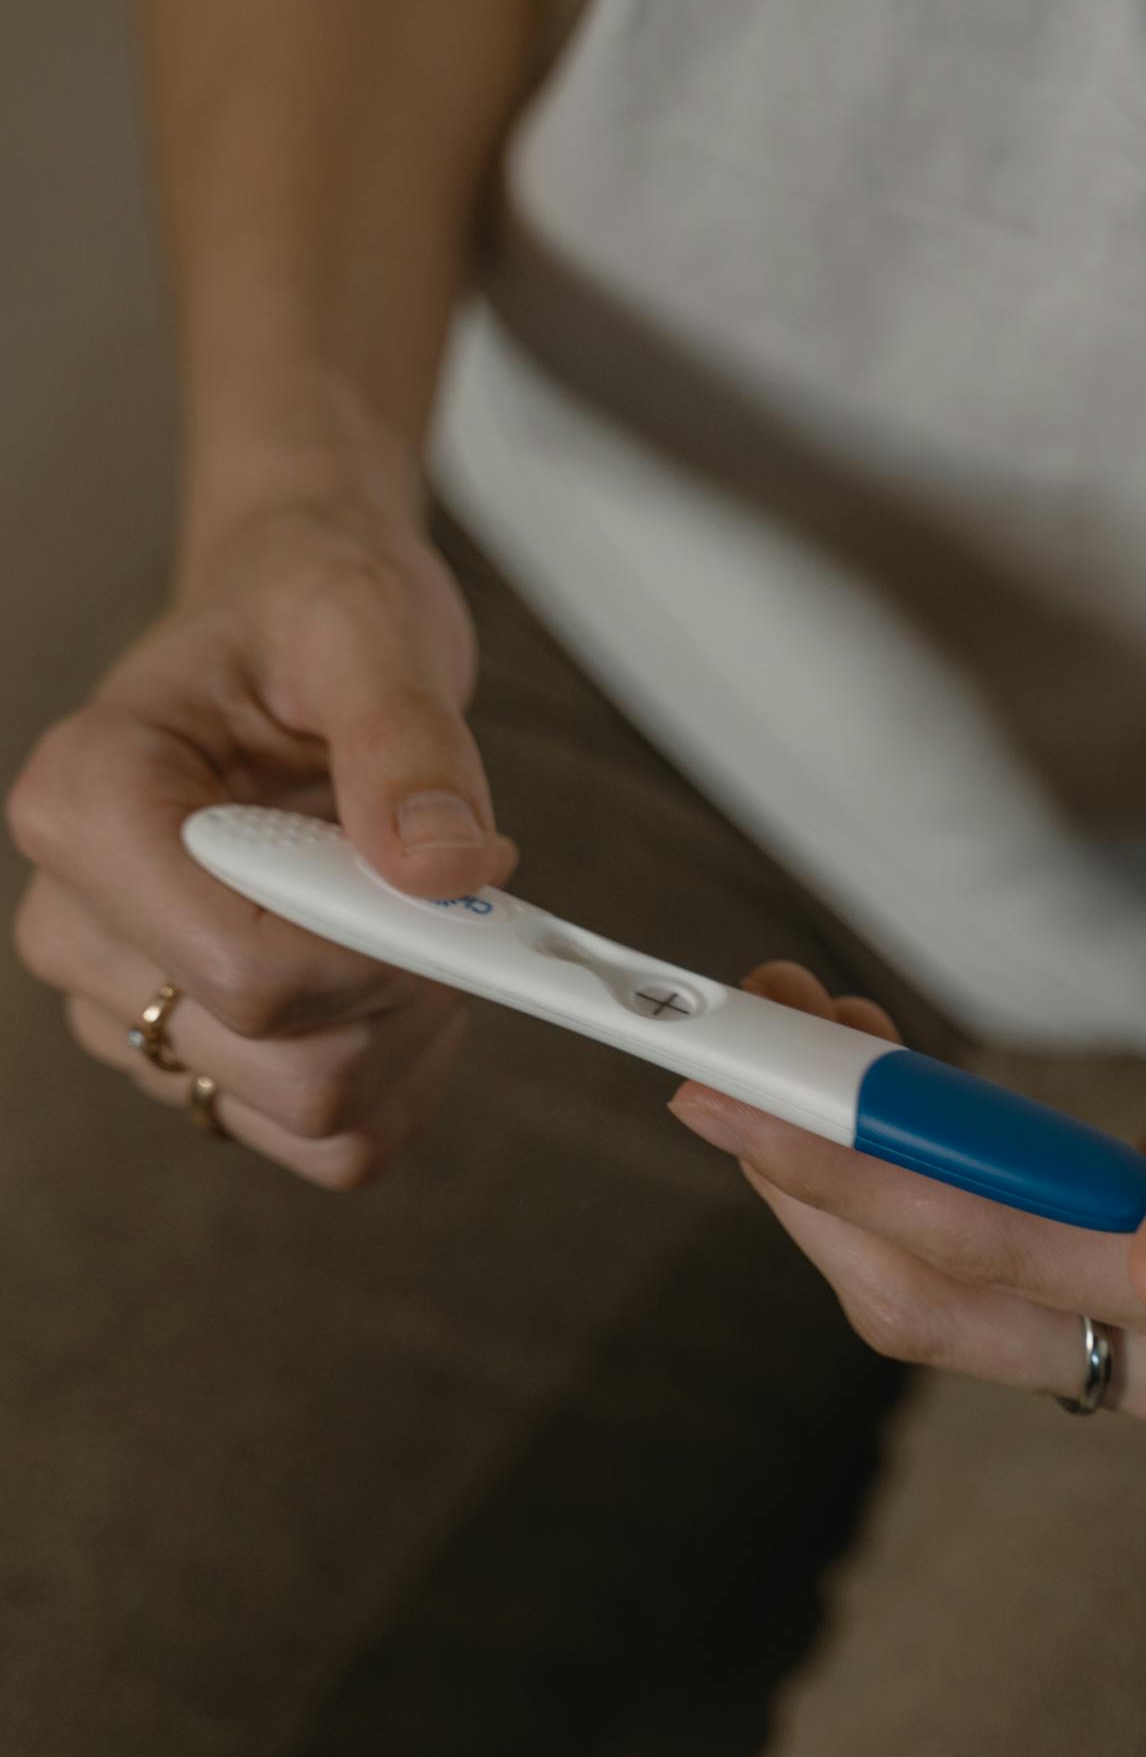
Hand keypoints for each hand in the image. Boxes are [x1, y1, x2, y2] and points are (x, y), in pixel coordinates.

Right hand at [8, 500, 514, 1185]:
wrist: (290, 632)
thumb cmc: (309, 615)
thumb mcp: (366, 628)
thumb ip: (405, 741)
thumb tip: (446, 869)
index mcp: (87, 803)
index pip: (239, 968)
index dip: (376, 946)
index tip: (455, 874)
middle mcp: (79, 921)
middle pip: (278, 1055)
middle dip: (403, 984)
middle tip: (445, 880)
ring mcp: (126, 1004)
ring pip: (309, 1113)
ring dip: (407, 1032)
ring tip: (413, 913)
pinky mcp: (190, 1055)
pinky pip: (324, 1140)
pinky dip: (397, 1078)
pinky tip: (403, 982)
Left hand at [667, 816, 1145, 1447]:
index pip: (1003, 1258)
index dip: (858, 1174)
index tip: (748, 1089)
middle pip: (940, 1297)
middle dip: (817, 1173)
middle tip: (725, 1044)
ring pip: (934, 1282)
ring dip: (838, 1167)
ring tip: (785, 1030)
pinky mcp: (1122, 1292)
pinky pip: (968, 1252)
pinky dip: (893, 1167)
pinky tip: (859, 1074)